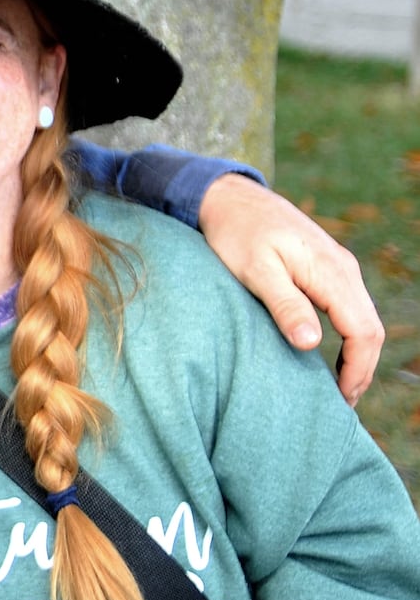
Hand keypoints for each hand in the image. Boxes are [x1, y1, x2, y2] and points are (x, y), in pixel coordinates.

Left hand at [197, 173, 381, 405]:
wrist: (230, 197)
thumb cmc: (236, 233)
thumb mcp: (254, 270)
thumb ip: (285, 304)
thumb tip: (312, 343)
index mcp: (331, 272)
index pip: (363, 331)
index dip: (357, 369)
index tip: (341, 399)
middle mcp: (343, 269)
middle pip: (370, 329)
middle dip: (361, 368)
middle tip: (340, 403)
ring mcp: (338, 267)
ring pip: (362, 319)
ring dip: (356, 354)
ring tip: (337, 386)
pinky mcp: (326, 267)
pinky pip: (349, 307)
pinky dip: (348, 335)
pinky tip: (330, 353)